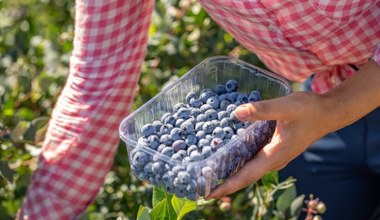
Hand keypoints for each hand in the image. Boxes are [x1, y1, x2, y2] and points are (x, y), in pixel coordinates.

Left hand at [207, 91, 331, 198]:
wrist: (327, 113)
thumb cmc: (309, 111)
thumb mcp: (286, 107)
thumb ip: (262, 109)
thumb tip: (237, 113)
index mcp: (274, 156)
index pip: (246, 176)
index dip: (226, 186)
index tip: (208, 194)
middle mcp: (272, 160)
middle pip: (244, 177)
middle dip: (223, 183)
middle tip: (201, 185)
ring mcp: (274, 156)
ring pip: (248, 169)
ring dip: (230, 173)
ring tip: (209, 173)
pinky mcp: (274, 149)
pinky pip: (253, 159)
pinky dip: (239, 161)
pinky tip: (228, 155)